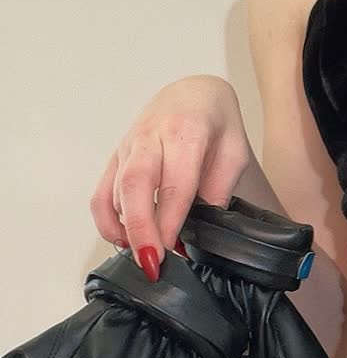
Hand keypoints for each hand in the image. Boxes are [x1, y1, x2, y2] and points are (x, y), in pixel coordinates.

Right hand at [89, 76, 252, 276]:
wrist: (193, 94)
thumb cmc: (216, 124)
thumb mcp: (234, 153)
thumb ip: (219, 189)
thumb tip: (200, 231)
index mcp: (185, 132)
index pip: (174, 182)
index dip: (170, 221)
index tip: (172, 252)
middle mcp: (150, 137)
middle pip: (135, 186)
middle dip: (140, 229)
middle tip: (151, 264)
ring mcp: (128, 146)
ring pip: (114, 191)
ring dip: (124, 229)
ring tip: (142, 257)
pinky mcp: (116, 158)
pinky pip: (100, 192)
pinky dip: (106, 221)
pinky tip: (122, 240)